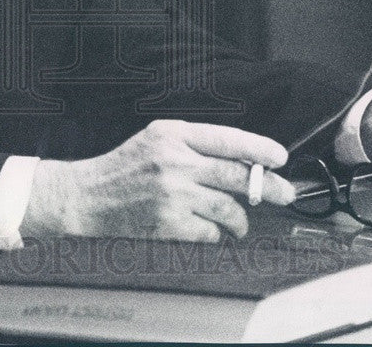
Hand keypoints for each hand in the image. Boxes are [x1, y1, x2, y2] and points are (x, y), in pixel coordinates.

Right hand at [21, 120, 294, 241]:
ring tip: (239, 223)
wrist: (86, 198)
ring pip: (229, 209)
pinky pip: (211, 233)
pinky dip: (215, 236)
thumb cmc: (123, 169)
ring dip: (240, 220)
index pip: (228, 138)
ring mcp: (172, 194)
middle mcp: (174, 161)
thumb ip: (194, 144)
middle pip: (238, 175)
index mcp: (172, 134)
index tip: (280, 157)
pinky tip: (209, 232)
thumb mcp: (156, 140)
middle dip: (268, 187)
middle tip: (285, 193)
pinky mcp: (168, 224)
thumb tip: (244, 159)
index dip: (260, 148)